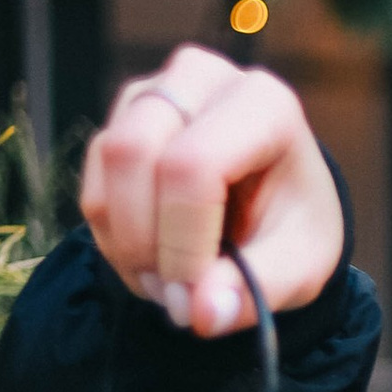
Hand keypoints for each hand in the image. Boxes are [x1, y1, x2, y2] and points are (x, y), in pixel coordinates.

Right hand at [79, 46, 345, 336]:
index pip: (194, 164)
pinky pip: (92, 181)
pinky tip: (152, 259)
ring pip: (106, 163)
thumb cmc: (294, 229)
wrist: (275, 209)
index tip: (195, 297)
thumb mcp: (298, 270)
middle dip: (144, 241)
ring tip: (169, 281)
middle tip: (176, 296)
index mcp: (264, 102)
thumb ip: (255, 292)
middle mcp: (203, 78)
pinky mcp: (122, 117)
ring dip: (125, 242)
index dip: (182, 241)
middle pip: (134, 152)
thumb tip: (200, 313)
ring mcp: (155, 90)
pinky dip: (113, 237)